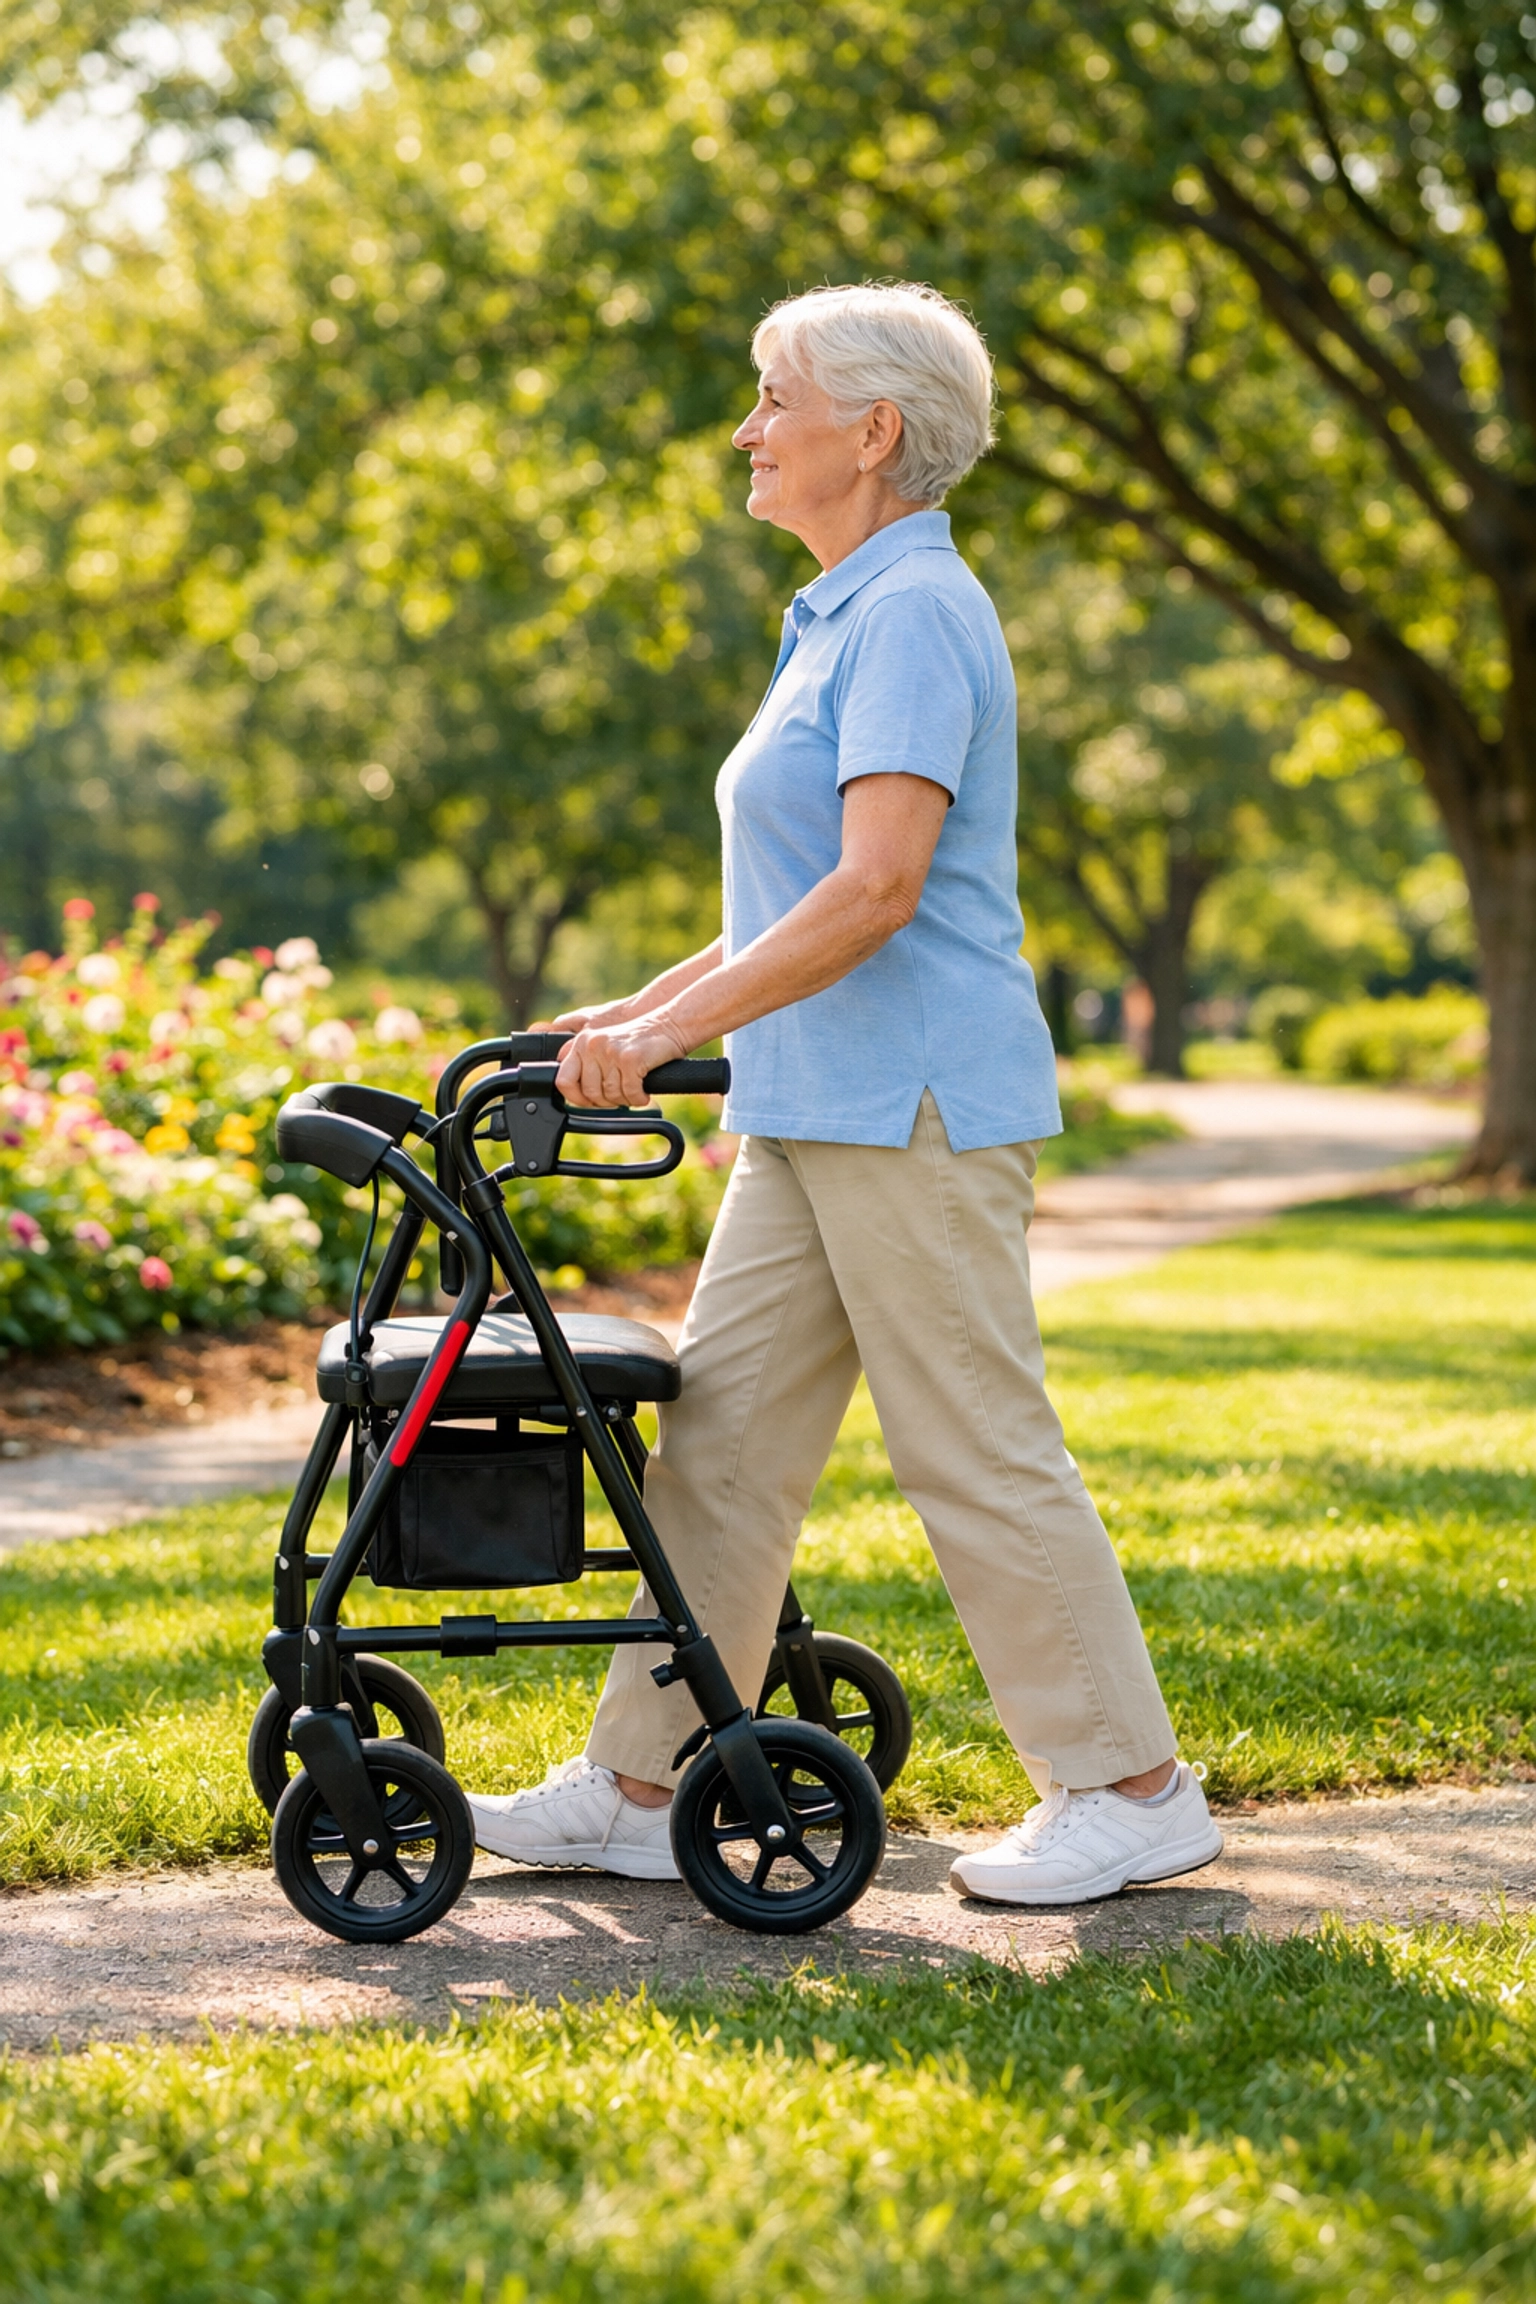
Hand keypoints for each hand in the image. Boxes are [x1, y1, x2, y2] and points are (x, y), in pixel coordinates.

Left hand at [555, 1015, 688, 1107]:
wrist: (670, 1025)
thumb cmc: (639, 1042)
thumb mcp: (605, 1047)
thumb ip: (588, 1065)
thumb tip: (577, 1096)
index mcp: (581, 1043)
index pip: (563, 1080)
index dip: (576, 1098)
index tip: (590, 1102)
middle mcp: (592, 1045)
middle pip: (589, 1092)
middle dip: (606, 1102)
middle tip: (620, 1097)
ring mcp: (611, 1051)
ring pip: (611, 1094)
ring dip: (625, 1100)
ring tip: (634, 1091)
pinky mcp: (630, 1059)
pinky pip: (630, 1093)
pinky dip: (639, 1098)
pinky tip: (644, 1093)